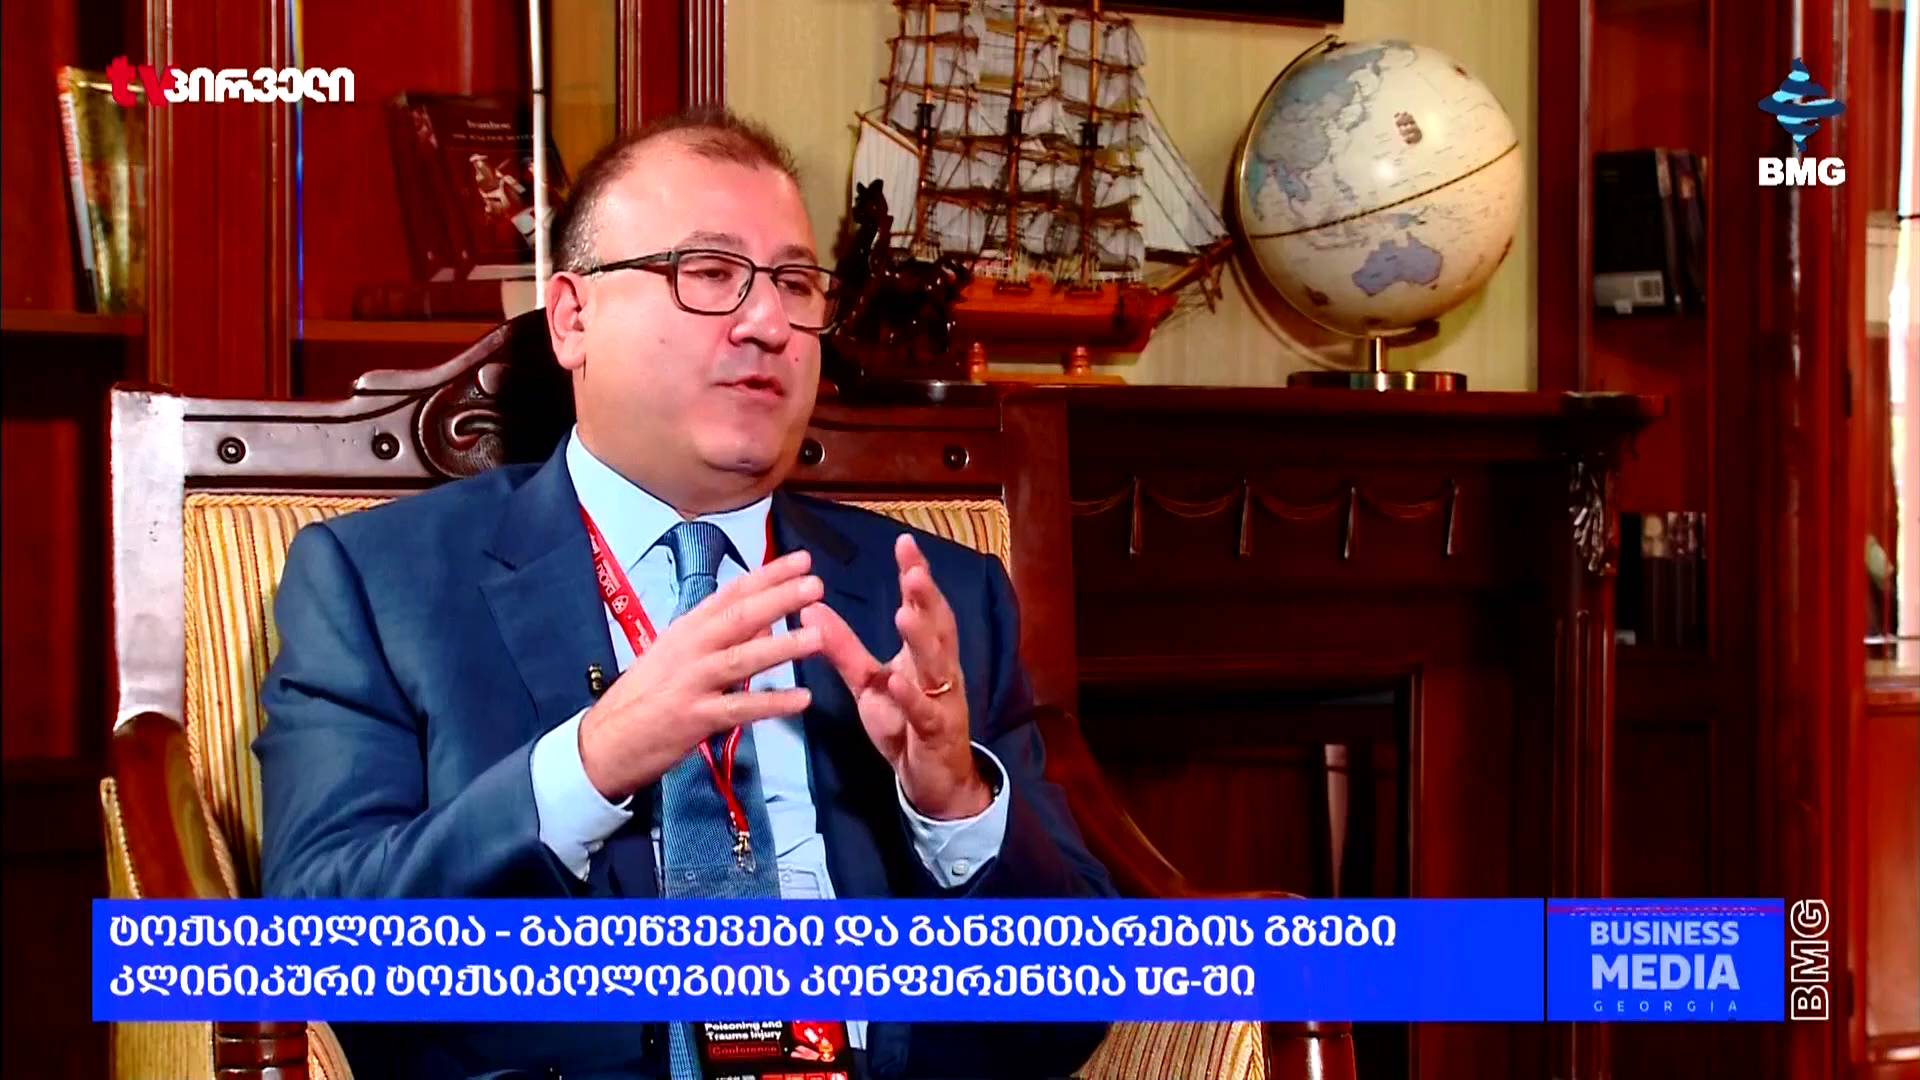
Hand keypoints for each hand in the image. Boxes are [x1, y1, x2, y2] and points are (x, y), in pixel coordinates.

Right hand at [578, 549, 823, 801]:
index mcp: (686, 629)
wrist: (604, 742)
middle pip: (739, 618)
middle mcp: (690, 649)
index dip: (767, 575)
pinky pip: (740, 708)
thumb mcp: (676, 656)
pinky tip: (802, 699)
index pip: (731, 594)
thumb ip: (720, 639)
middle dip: (779, 599)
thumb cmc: (643, 697)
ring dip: (782, 647)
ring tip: (818, 637)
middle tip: (815, 584)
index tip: (800, 560)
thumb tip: (765, 626)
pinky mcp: (695, 718)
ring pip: (742, 658)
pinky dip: (772, 703)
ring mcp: (692, 682)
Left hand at [801, 534, 990, 819]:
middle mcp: (939, 671)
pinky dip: (911, 696)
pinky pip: (924, 713)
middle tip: (913, 570)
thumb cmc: (903, 724)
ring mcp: (942, 701)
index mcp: (925, 654)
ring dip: (921, 639)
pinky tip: (897, 681)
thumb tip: (810, 609)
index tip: (905, 544)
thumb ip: (843, 647)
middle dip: (926, 597)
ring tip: (904, 612)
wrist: (931, 780)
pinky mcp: (935, 733)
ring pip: (935, 665)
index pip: (923, 607)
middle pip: (937, 628)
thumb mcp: (866, 682)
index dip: (916, 575)